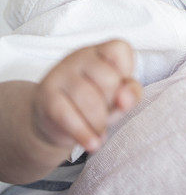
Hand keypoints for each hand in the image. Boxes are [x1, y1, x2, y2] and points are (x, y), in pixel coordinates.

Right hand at [31, 40, 142, 154]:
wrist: (53, 118)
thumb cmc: (94, 101)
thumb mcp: (118, 95)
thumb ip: (131, 92)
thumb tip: (125, 99)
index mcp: (100, 51)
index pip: (120, 50)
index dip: (126, 72)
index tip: (119, 88)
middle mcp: (79, 57)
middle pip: (108, 81)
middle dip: (113, 104)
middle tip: (107, 114)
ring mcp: (60, 75)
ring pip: (89, 101)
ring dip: (99, 123)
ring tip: (100, 133)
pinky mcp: (46, 97)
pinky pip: (68, 117)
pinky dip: (84, 134)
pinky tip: (92, 144)